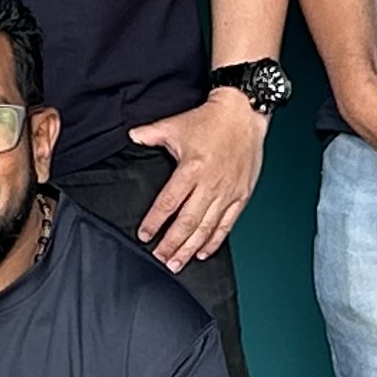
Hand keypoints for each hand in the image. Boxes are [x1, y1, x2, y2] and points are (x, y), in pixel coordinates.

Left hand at [120, 88, 267, 269]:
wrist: (243, 114)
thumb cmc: (210, 120)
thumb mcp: (175, 125)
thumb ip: (150, 133)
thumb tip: (132, 136)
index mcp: (191, 169)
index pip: (169, 203)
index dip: (155, 221)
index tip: (145, 235)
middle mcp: (210, 185)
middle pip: (187, 222)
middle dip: (171, 244)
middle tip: (160, 258)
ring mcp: (227, 192)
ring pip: (206, 227)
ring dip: (190, 248)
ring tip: (178, 262)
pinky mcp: (240, 195)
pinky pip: (227, 224)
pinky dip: (215, 240)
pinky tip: (204, 251)